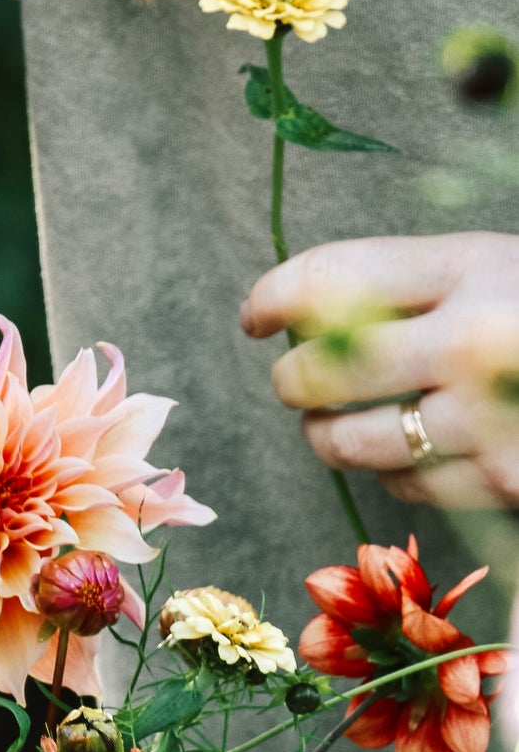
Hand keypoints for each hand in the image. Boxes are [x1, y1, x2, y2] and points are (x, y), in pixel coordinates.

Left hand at [241, 232, 518, 514]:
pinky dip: (393, 472)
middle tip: (298, 381)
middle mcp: (472, 341)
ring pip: (348, 442)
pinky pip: (403, 485)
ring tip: (335, 423)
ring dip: (327, 436)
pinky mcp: (499, 482)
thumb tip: (303, 312)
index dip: (273, 299)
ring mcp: (485, 419)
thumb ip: (418, 288)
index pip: (331, 279)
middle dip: (293, 382)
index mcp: (473, 266)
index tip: (256, 317)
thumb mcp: (498, 269)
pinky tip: (413, 450)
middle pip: (320, 372)